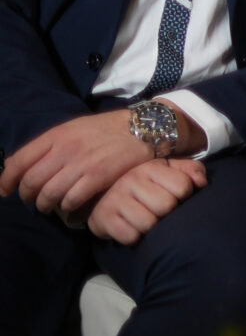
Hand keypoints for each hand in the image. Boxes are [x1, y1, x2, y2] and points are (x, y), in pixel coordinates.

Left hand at [2, 112, 193, 220]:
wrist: (142, 129)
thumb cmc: (105, 130)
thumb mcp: (73, 129)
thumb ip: (50, 145)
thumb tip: (26, 165)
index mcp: (55, 136)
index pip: (18, 162)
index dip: (6, 180)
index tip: (6, 191)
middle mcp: (64, 149)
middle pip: (31, 181)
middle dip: (27, 196)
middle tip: (32, 201)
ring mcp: (81, 163)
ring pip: (49, 194)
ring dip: (44, 205)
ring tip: (48, 207)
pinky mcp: (98, 176)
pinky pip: (71, 199)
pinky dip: (66, 207)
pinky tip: (70, 207)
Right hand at [84, 156, 208, 243]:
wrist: (101, 193)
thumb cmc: (145, 184)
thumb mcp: (169, 171)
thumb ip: (191, 171)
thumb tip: (201, 183)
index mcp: (150, 167)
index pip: (182, 187)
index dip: (182, 194)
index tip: (173, 194)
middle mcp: (130, 180)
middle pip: (166, 206)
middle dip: (165, 211)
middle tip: (155, 208)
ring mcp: (115, 199)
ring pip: (148, 223)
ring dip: (149, 226)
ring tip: (143, 217)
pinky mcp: (103, 218)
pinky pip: (130, 236)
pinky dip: (133, 236)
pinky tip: (130, 226)